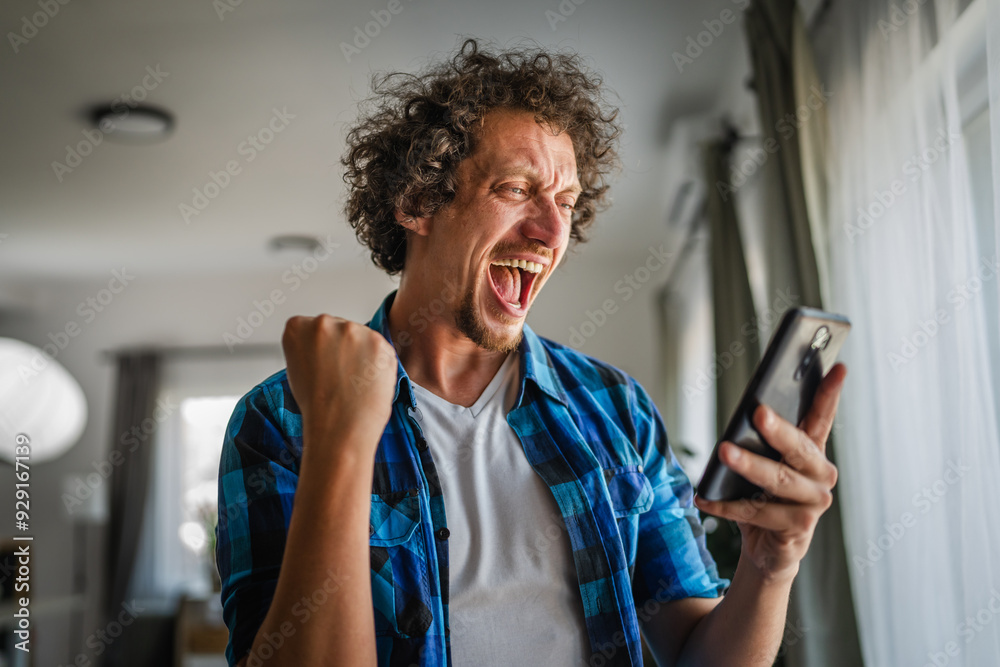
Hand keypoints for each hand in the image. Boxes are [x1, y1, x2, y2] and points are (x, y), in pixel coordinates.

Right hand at [281, 314, 397, 453]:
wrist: (338, 428)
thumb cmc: (317, 406)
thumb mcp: (297, 368)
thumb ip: (309, 347)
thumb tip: (327, 344)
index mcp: (296, 327)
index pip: (311, 328)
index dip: (320, 351)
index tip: (321, 366)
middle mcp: (323, 322)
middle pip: (339, 329)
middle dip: (342, 349)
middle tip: (340, 377)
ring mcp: (352, 330)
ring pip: (361, 338)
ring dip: (362, 355)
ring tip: (354, 383)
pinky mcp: (378, 341)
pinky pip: (381, 349)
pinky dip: (378, 365)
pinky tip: (367, 382)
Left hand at [694, 363, 846, 581]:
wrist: (769, 549)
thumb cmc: (764, 496)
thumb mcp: (763, 464)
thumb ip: (760, 442)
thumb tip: (745, 418)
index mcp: (813, 452)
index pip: (823, 418)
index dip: (830, 394)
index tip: (839, 367)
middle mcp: (821, 476)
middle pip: (798, 448)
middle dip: (777, 430)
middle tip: (758, 411)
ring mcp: (813, 504)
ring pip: (777, 480)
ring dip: (748, 466)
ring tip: (723, 452)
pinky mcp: (798, 529)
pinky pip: (757, 512)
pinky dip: (726, 505)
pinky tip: (704, 497)